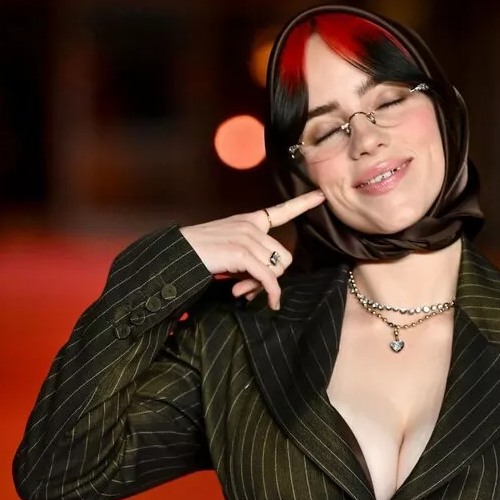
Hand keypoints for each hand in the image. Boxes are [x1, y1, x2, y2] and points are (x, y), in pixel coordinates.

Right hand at [179, 190, 325, 309]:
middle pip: (283, 256)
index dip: (303, 203)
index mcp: (250, 220)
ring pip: (277, 269)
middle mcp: (252, 225)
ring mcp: (247, 237)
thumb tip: (268, 285)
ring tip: (242, 289)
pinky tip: (269, 303)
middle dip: (272, 277)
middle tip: (251, 287)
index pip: (281, 210)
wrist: (178, 254)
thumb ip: (253, 259)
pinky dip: (271, 293)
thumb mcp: (232, 251)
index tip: (321, 196)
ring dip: (263, 286)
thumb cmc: (202, 255)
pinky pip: (269, 278)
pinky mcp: (242, 253)